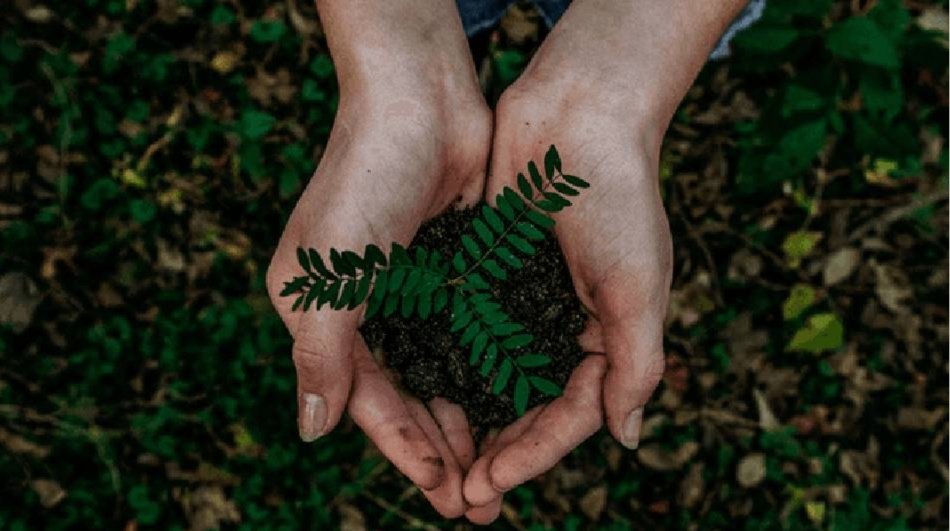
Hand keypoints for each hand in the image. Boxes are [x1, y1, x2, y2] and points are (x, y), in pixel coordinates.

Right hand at [265, 5, 490, 514]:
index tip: (442, 489)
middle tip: (478, 504)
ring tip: (499, 471)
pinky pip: (470, 337)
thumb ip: (321, 355)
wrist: (420, 101)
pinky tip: (514, 406)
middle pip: (405, 397)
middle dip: (439, 451)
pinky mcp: (453, 271)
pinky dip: (487, 373)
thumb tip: (310, 432)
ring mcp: (411, 291)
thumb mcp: (328, 274)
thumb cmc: (363, 181)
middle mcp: (364, 309)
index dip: (401, 447)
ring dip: (468, 423)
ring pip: (441, 375)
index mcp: (320, 314)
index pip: (363, 399)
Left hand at [461, 67, 672, 522]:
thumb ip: (636, 364)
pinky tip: (420, 395)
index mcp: (607, 337)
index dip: (534, 454)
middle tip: (461, 498)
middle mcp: (563, 327)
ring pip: (492, 379)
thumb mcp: (639, 287)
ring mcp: (523, 303)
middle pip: (528, 408)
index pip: (571, 414)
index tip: (491, 484)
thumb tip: (627, 439)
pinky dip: (448, 366)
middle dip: (499, 454)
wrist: (578, 116)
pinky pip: (466, 332)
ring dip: (469, 423)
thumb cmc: (619, 199)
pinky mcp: (487, 275)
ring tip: (439, 465)